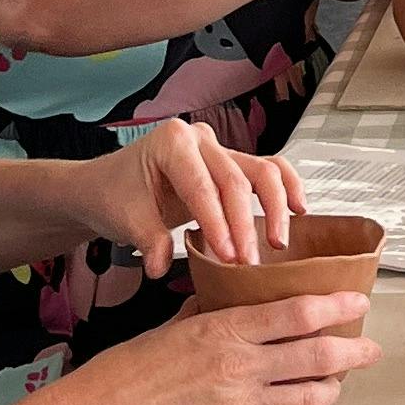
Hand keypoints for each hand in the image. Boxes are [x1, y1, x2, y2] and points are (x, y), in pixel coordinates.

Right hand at [48, 289, 378, 404]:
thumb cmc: (120, 374)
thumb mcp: (167, 329)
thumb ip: (206, 314)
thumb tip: (228, 299)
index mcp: (221, 329)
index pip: (295, 312)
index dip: (335, 305)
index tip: (359, 301)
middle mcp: (237, 367)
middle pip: (315, 353)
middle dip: (352, 348)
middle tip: (371, 346)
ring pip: (309, 395)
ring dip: (336, 386)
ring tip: (345, 379)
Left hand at [75, 123, 295, 274]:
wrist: (106, 186)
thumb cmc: (114, 194)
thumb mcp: (124, 217)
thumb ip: (148, 239)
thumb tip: (161, 266)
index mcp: (172, 142)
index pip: (202, 186)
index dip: (218, 223)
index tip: (228, 256)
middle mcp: (201, 139)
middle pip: (236, 180)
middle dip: (244, 225)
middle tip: (248, 262)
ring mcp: (219, 149)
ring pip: (262, 171)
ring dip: (274, 208)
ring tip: (278, 243)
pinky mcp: (231, 164)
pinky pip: (267, 170)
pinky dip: (285, 188)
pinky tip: (298, 211)